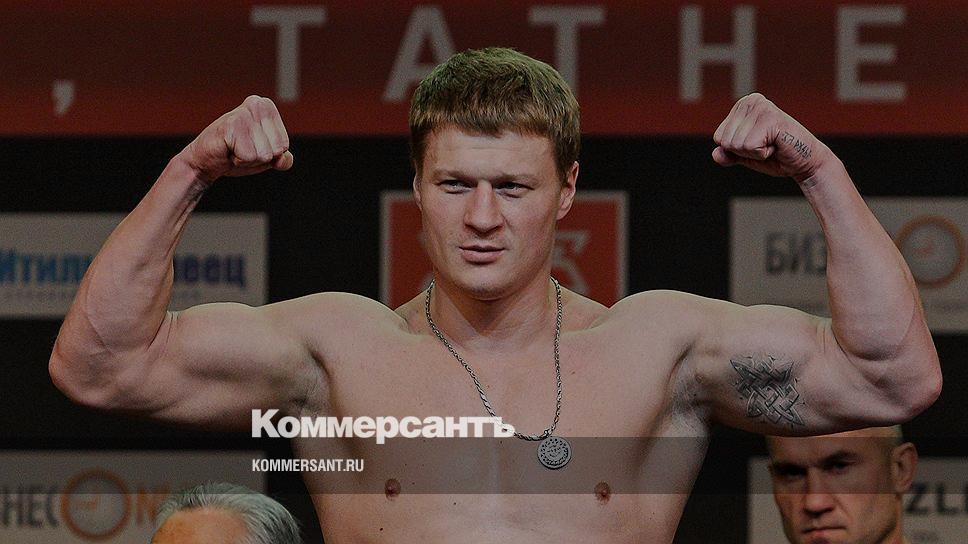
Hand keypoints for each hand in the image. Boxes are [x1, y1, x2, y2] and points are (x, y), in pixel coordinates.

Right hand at [180, 95, 292, 182]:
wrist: (206, 161)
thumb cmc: (237, 154)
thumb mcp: (267, 158)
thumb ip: (283, 160)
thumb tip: (281, 158)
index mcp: (267, 107)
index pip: (284, 145)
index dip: (268, 155)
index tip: (251, 146)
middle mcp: (257, 104)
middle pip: (276, 149)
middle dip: (259, 157)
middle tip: (241, 148)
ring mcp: (244, 114)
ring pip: (264, 154)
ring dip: (248, 159)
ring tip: (234, 148)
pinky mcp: (231, 126)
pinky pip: (249, 157)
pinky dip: (239, 160)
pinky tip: (228, 150)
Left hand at [712, 93, 831, 182]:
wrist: (804, 162)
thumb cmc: (775, 156)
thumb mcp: (744, 156)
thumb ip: (727, 155)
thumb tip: (716, 154)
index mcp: (741, 105)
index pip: (719, 137)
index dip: (737, 150)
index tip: (757, 144)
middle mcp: (750, 101)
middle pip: (726, 141)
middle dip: (745, 151)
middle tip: (767, 145)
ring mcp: (761, 107)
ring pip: (736, 145)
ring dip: (755, 152)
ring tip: (772, 144)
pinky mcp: (770, 118)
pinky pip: (750, 147)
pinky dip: (762, 154)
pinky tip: (777, 145)